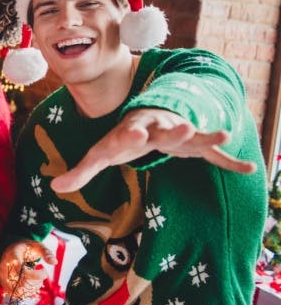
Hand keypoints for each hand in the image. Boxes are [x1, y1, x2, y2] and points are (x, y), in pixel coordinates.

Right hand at [0, 240, 55, 301]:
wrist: (12, 248)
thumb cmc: (26, 247)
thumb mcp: (37, 246)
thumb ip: (46, 252)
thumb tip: (55, 262)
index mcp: (12, 256)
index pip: (22, 271)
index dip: (36, 275)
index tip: (43, 268)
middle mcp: (5, 267)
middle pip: (21, 284)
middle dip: (35, 282)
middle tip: (41, 274)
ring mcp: (3, 276)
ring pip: (17, 291)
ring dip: (31, 288)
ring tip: (36, 279)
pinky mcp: (3, 283)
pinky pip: (14, 294)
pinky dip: (25, 292)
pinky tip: (30, 284)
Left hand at [50, 107, 256, 193]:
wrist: (148, 116)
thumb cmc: (121, 139)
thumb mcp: (101, 155)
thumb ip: (80, 172)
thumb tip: (55, 188)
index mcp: (129, 134)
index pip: (127, 135)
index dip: (129, 135)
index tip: (133, 133)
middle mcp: (155, 130)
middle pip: (164, 130)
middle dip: (173, 129)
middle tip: (182, 126)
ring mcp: (178, 135)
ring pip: (194, 135)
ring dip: (207, 134)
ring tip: (225, 131)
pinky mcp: (194, 144)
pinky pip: (214, 154)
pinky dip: (230, 161)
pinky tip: (249, 170)